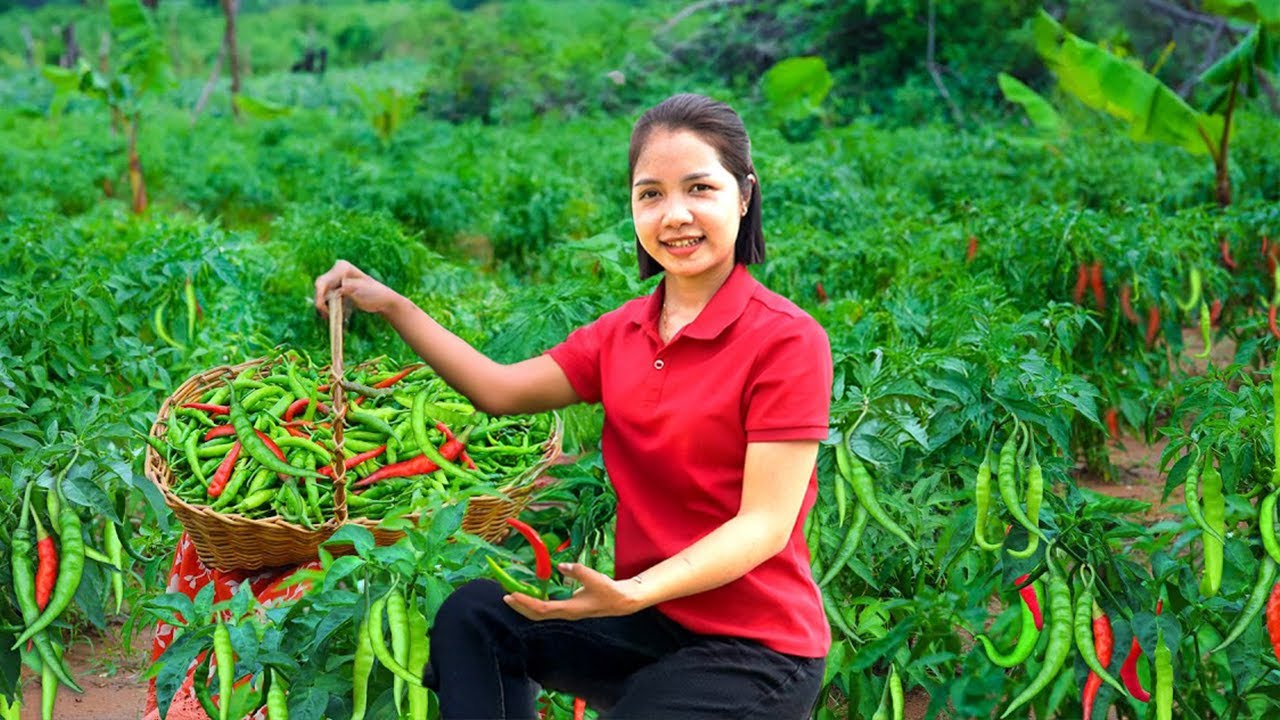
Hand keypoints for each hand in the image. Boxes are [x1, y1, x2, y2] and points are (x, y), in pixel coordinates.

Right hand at [313, 260, 402, 317]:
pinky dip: (330, 309)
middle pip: (320, 288)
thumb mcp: (361, 290)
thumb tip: (336, 290)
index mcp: (342, 268)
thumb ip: (347, 288)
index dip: (319, 295)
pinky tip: (334, 317)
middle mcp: (337, 272)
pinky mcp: (338, 291)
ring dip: (325, 307)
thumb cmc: (376, 293)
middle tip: (326, 316)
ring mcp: (337, 282)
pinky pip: (328, 300)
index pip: (323, 281)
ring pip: (323, 295)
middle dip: (321, 303)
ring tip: (330, 318)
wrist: (384, 301)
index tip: (322, 309)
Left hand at [502, 563, 646, 621]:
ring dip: (526, 605)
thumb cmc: (610, 591)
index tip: (512, 595)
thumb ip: (578, 571)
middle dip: (520, 606)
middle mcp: (565, 613)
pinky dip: (535, 602)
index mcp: (570, 609)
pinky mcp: (568, 607)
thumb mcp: (595, 578)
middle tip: (505, 596)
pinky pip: (547, 608)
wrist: (622, 601)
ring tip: (513, 595)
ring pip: (540, 613)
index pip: (542, 609)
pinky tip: (531, 593)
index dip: (526, 603)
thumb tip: (561, 566)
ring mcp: (566, 611)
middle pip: (537, 615)